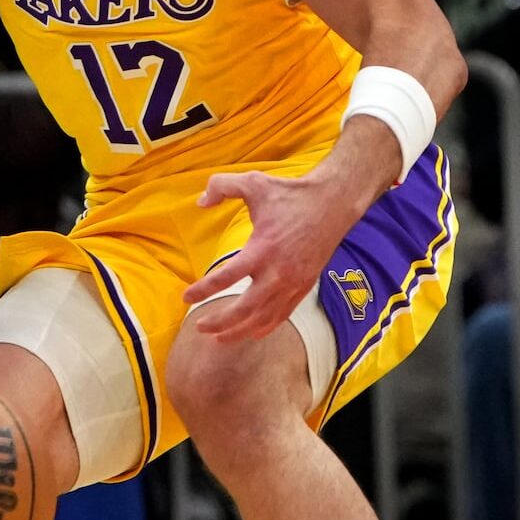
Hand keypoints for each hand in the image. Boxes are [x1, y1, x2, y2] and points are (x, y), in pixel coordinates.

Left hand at [181, 170, 360, 343]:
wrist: (333, 203)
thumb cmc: (290, 193)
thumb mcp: (253, 182)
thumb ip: (221, 186)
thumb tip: (200, 202)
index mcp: (263, 248)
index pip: (227, 277)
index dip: (203, 290)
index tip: (186, 297)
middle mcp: (279, 272)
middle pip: (245, 309)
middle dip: (219, 321)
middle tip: (199, 327)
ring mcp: (294, 282)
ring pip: (264, 318)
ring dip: (240, 331)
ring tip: (219, 338)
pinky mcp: (305, 286)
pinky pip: (283, 314)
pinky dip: (265, 327)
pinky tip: (251, 332)